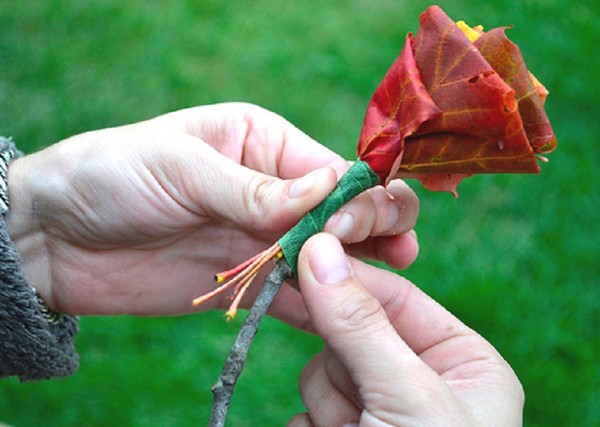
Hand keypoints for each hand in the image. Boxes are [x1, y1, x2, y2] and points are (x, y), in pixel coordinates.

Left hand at [5, 103, 418, 318]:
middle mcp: (273, 187)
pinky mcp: (248, 279)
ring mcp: (263, 237)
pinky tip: (352, 313)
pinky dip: (325, 301)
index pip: (333, 166)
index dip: (359, 195)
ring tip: (390, 282)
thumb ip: (255, 187)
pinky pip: (297, 291)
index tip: (358, 225)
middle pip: (345, 207)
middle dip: (374, 224)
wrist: (57, 237)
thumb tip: (330, 187)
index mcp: (262, 142)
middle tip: (391, 251)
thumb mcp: (181, 166)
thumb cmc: (113, 176)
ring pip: (331, 251)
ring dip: (363, 266)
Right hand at [289, 233, 523, 425]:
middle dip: (344, 360)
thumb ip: (361, 324)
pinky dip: (314, 424)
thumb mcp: (408, 394)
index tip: (304, 252)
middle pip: (353, 331)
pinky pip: (308, 406)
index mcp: (463, 363)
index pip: (397, 297)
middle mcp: (421, 382)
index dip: (350, 277)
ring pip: (323, 370)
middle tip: (351, 383)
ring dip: (329, 402)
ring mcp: (380, 408)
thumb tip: (318, 248)